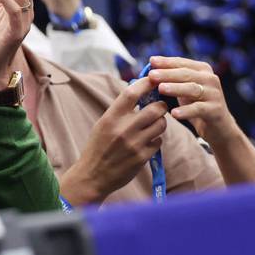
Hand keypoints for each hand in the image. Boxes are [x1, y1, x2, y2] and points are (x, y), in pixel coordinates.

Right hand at [60, 77, 167, 204]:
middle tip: (159, 106)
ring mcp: (134, 143)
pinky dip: (156, 139)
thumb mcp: (103, 124)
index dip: (145, 83)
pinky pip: (158, 141)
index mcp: (110, 117)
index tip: (152, 79)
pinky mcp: (142, 157)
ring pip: (161, 124)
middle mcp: (123, 129)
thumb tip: (139, 93)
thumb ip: (120, 111)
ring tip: (153, 125)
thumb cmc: (98, 146)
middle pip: (155, 108)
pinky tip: (146, 142)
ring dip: (160, 122)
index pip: (131, 93)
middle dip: (161, 105)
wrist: (93, 175)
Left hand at [147, 56, 239, 147]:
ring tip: (161, 89)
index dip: (166, 62)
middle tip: (151, 75)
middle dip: (167, 74)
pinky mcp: (216, 110)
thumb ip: (171, 79)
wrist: (219, 126)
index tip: (151, 61)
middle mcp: (210, 79)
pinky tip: (174, 113)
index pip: (182, 63)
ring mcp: (214, 94)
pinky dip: (186, 111)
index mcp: (202, 70)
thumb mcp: (184, 89)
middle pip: (186, 74)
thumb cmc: (196, 103)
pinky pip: (199, 109)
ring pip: (192, 89)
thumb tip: (148, 71)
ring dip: (175, 88)